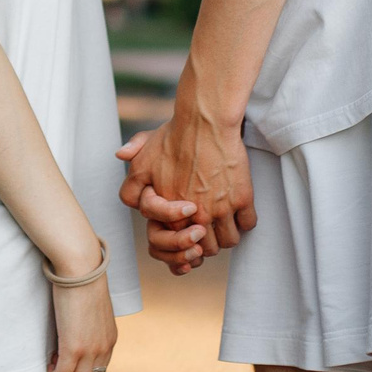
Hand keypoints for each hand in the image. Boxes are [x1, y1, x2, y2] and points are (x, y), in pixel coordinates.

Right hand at [48, 272, 117, 371]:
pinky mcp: (74, 347)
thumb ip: (89, 323)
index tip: (67, 357)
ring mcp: (90, 350)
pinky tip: (48, 360)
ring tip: (53, 360)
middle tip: (58, 363)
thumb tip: (76, 326)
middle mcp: (103, 348)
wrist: (81, 268)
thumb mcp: (92, 307)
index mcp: (109, 339)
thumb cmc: (83, 281)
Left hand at [118, 94, 254, 252]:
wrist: (205, 122)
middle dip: (209, 242)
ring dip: (227, 234)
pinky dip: (244, 221)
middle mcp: (196, 215)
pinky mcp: (242, 198)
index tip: (192, 232)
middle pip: (208, 249)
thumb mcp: (143, 161)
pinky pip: (248, 224)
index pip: (181, 245)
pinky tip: (239, 209)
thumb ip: (131, 183)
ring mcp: (221, 208)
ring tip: (225, 221)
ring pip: (230, 241)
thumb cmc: (173, 138)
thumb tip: (123, 180)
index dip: (187, 242)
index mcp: (172, 213)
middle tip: (211, 228)